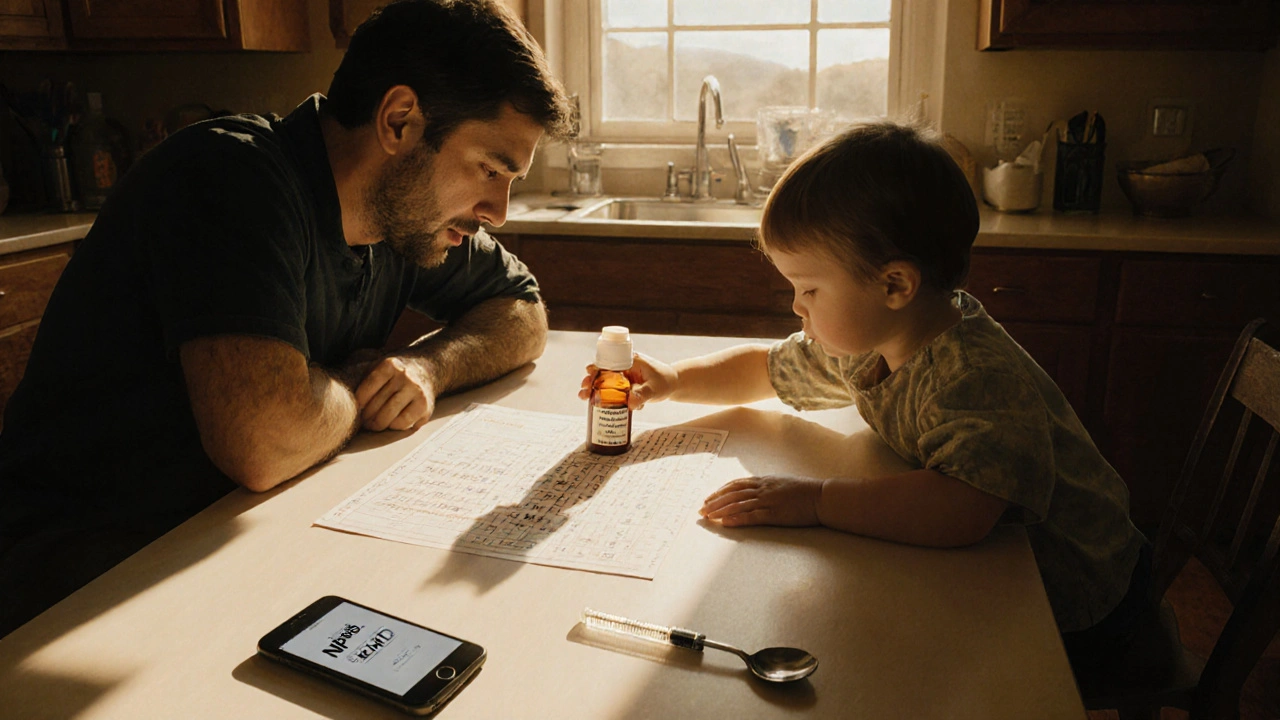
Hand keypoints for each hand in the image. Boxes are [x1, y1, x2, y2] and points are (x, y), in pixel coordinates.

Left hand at [354, 356, 435, 430]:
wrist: (427, 370)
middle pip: (376, 406)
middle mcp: (404, 377)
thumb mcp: (379, 365)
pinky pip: (402, 424)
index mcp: (389, 365)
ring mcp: (416, 392)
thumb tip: (345, 401)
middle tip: (363, 422)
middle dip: (366, 418)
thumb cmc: (394, 373)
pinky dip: (393, 426)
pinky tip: (391, 422)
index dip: (358, 404)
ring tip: (373, 424)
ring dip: (377, 425)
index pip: (367, 389)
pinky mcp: (425, 406)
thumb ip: (363, 378)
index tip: (356, 409)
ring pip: (388, 417)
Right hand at [576, 353, 677, 409]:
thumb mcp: (655, 389)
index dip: (596, 367)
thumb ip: (643, 396)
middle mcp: (623, 368)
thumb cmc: (665, 381)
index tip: (588, 373)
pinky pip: (612, 392)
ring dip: (594, 390)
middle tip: (583, 391)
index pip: (609, 362)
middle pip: (602, 372)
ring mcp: (623, 378)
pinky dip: (606, 399)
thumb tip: (629, 404)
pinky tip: (610, 407)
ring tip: (585, 398)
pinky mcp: (625, 387)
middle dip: (590, 381)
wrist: (673, 384)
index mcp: (629, 361)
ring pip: (604, 382)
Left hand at [700, 475, 823, 526]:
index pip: (735, 485)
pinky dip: (737, 519)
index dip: (720, 491)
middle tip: (701, 510)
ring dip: (720, 511)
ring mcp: (768, 501)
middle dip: (714, 502)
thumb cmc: (805, 491)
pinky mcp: (774, 514)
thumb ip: (768, 486)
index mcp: (764, 481)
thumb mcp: (783, 483)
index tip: (708, 498)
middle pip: (732, 494)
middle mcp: (762, 489)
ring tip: (708, 517)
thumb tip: (756, 489)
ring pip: (738, 505)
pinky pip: (751, 516)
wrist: (821, 496)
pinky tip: (726, 523)